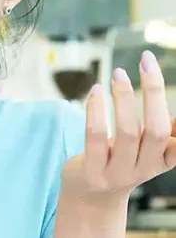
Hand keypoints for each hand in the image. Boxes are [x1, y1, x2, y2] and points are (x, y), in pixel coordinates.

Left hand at [61, 50, 175, 204]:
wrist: (91, 198)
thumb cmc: (119, 162)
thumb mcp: (146, 151)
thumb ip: (162, 132)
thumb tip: (171, 109)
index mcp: (163, 160)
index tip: (163, 77)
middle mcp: (144, 167)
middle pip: (155, 129)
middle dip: (153, 91)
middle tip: (146, 62)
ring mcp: (118, 172)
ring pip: (126, 131)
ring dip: (123, 97)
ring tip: (118, 73)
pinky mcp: (93, 171)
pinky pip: (96, 136)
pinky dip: (96, 110)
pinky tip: (96, 91)